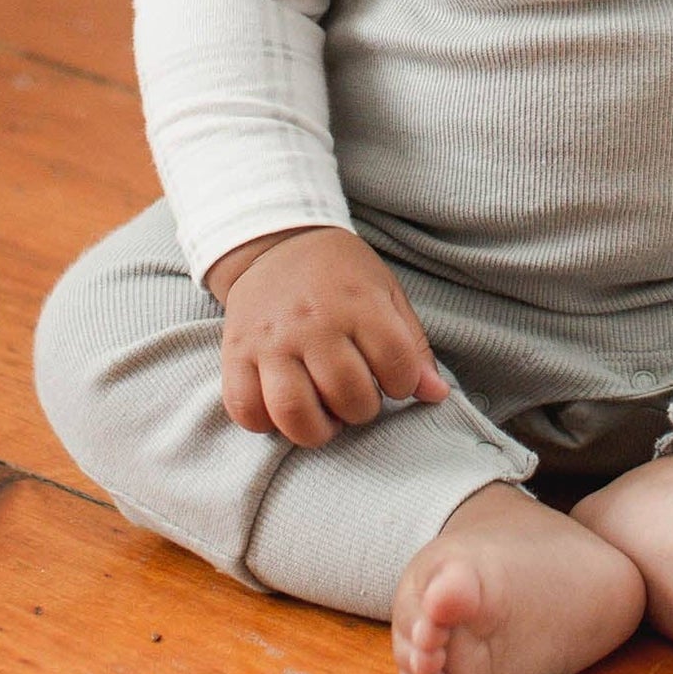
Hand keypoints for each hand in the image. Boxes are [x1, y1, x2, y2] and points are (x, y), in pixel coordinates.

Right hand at [208, 225, 450, 446]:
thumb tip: (436, 395)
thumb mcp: (386, 294)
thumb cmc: (341, 274)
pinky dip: (267, 424)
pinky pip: (246, 409)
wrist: (278, 243)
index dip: (402, 385)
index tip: (393, 380)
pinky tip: (285, 411)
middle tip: (357, 400)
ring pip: (293, 410)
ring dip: (317, 429)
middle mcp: (314, 322)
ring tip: (325, 417)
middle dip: (362, 411)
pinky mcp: (236, 354)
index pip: (396, 365)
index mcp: (359, 303)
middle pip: (346, 394)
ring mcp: (271, 340)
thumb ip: (413, 346)